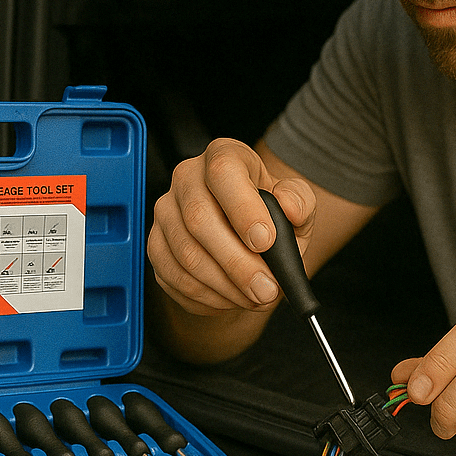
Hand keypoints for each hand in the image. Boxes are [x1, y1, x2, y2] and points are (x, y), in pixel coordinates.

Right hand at [147, 138, 316, 317]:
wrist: (246, 236)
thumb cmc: (269, 215)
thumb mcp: (297, 204)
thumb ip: (299, 201)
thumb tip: (290, 207)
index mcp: (223, 156)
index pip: (223, 173)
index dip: (243, 209)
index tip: (266, 242)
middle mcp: (187, 178)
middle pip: (199, 220)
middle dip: (237, 263)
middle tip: (266, 290)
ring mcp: (166, 212)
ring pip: (185, 255)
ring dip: (224, 286)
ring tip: (254, 298)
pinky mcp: (156, 245)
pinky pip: (172, 277)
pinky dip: (204, 297)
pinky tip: (230, 299)